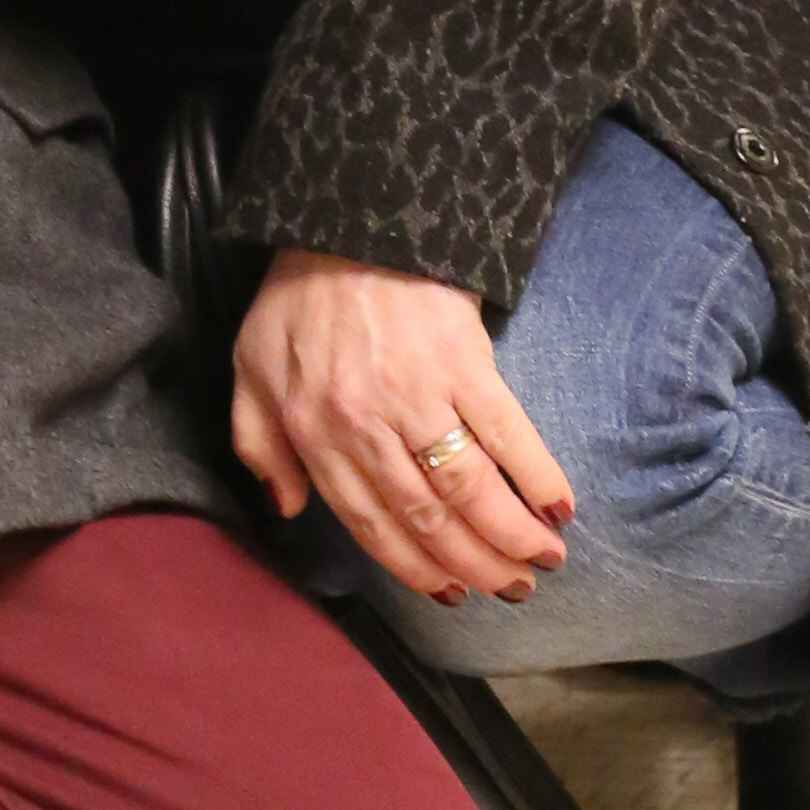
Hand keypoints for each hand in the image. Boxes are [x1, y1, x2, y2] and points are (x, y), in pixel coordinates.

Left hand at [230, 248, 572, 608]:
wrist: (348, 215)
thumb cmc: (297, 293)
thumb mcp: (250, 366)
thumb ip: (257, 443)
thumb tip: (289, 508)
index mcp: (312, 432)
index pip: (369, 523)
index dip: (413, 568)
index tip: (449, 593)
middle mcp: (364, 425)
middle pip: (427, 518)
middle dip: (475, 565)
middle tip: (511, 590)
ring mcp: (417, 394)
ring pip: (469, 491)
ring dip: (511, 536)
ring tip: (542, 562)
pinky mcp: (464, 361)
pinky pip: (506, 433)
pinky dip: (537, 476)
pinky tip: (559, 507)